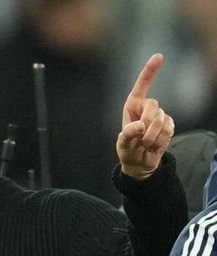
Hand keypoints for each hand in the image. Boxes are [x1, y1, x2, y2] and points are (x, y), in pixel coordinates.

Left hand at [117, 53, 174, 178]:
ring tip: (144, 144)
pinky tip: (154, 145)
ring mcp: (159, 116)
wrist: (140, 162)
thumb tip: (140, 125)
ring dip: (151, 137)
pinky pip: (169, 130)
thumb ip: (128, 135)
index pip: (141, 85)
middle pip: (153, 106)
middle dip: (146, 124)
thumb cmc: (127, 150)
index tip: (159, 56)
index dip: (150, 71)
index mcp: (132, 106)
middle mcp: (146, 108)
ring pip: (161, 120)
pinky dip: (160, 141)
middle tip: (138, 139)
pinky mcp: (169, 125)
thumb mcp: (122, 145)